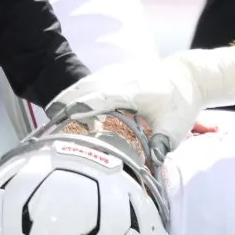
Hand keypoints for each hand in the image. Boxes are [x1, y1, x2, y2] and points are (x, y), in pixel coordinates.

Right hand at [46, 58, 203, 161]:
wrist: (187, 76)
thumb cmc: (180, 102)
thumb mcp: (175, 126)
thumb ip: (162, 142)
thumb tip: (153, 162)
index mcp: (133, 89)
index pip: (102, 97)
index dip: (82, 106)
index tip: (64, 117)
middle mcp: (120, 77)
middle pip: (86, 88)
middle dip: (66, 103)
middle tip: (48, 122)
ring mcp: (115, 73)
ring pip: (84, 83)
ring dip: (67, 97)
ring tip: (50, 114)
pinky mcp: (113, 74)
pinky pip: (89, 82)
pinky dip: (75, 92)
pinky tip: (64, 104)